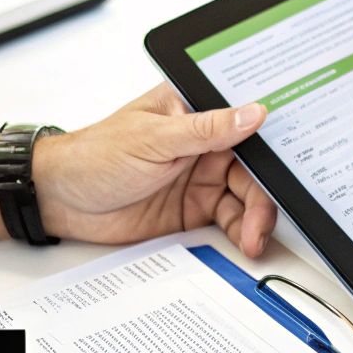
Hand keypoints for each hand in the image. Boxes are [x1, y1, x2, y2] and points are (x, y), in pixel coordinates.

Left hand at [0, 84, 278, 254]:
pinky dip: (240, 233)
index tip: (292, 167)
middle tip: (263, 221)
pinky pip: (228, 221)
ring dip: (254, 219)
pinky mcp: (192, 210)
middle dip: (264, 196)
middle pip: (253, 169)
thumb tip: (253, 112)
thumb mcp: (154, 139)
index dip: (273, 146)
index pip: (246, 125)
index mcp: (195, 111)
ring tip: (253, 239)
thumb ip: (208, 129)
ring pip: (245, 198)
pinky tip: (243, 241)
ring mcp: (199, 177)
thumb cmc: (95, 155)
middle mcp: (203, 143)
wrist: (60, 200)